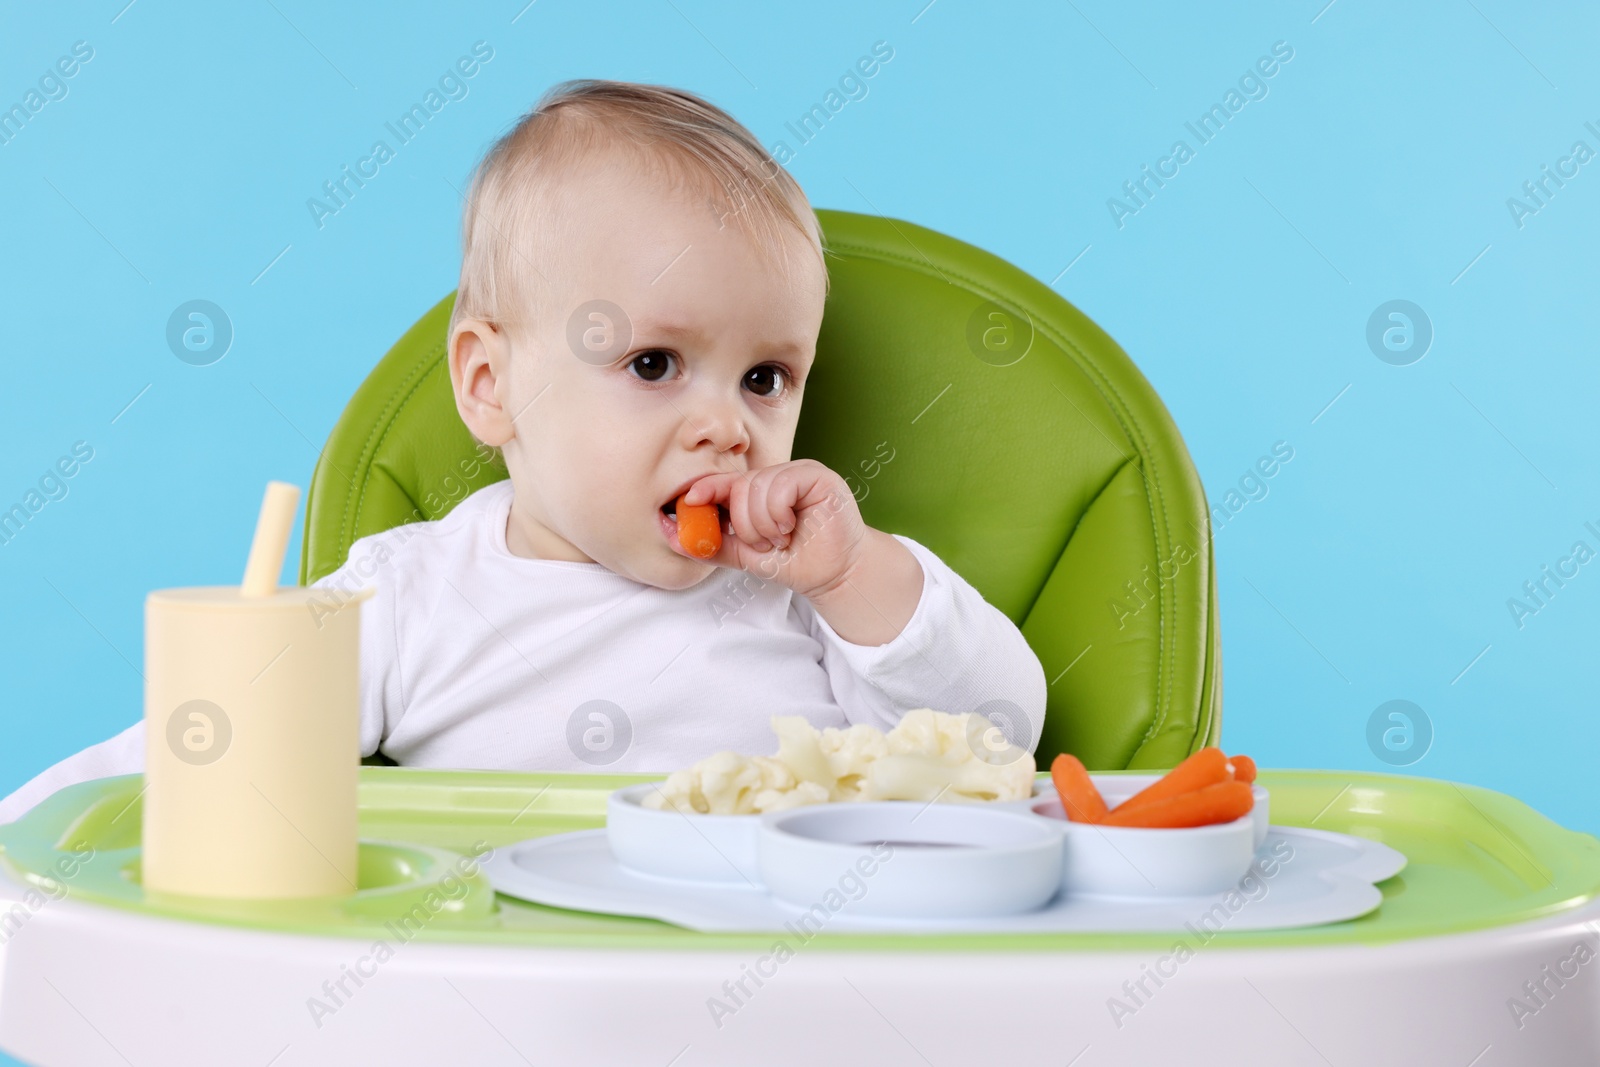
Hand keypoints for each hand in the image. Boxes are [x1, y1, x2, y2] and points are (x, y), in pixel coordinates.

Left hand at [676, 459, 866, 600]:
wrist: (833, 576)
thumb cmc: (796, 562)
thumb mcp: (746, 554)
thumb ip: (714, 545)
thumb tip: (677, 538)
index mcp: (760, 490)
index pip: (726, 482)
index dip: (706, 489)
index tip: (688, 502)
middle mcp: (778, 476)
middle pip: (739, 486)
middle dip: (745, 524)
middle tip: (765, 543)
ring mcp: (798, 472)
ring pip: (758, 487)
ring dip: (764, 524)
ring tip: (782, 538)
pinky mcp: (817, 475)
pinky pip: (781, 486)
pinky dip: (779, 514)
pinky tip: (791, 528)